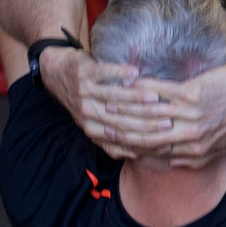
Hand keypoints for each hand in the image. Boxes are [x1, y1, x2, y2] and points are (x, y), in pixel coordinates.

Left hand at [37, 48, 161, 161]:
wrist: (57, 74)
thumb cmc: (83, 99)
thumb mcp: (94, 123)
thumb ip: (113, 139)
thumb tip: (139, 154)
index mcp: (92, 128)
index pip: (121, 139)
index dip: (144, 142)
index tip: (167, 141)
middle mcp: (88, 113)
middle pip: (120, 120)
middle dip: (145, 123)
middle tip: (168, 121)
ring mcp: (86, 93)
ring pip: (114, 97)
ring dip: (136, 98)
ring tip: (156, 98)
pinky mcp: (86, 73)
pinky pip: (105, 73)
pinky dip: (121, 73)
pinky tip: (136, 72)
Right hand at [102, 62, 225, 168]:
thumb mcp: (222, 143)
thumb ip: (198, 154)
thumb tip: (176, 161)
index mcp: (196, 152)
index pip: (155, 154)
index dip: (132, 149)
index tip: (114, 142)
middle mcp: (190, 138)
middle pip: (146, 138)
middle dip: (120, 131)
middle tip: (100, 122)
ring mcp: (190, 117)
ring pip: (148, 117)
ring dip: (124, 109)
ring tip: (108, 101)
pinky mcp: (192, 96)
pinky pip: (160, 94)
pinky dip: (142, 89)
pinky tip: (129, 83)